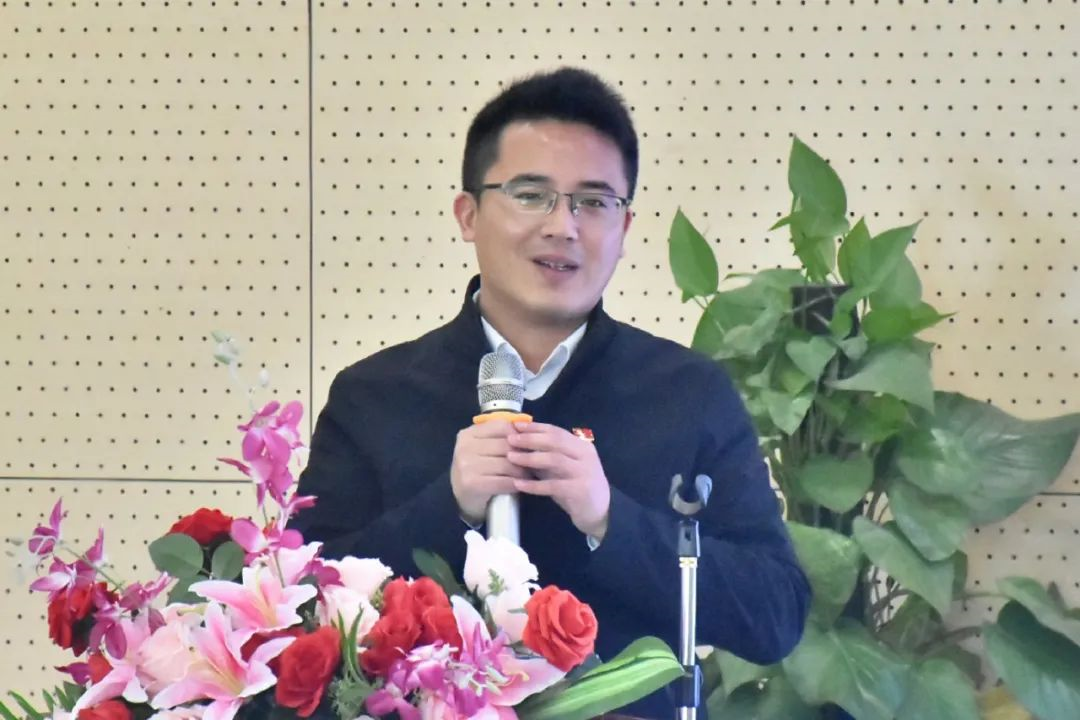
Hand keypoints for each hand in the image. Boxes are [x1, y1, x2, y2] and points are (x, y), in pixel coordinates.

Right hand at [451, 420, 532, 523]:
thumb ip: (500, 437)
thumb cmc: (478, 469)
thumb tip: (527, 430)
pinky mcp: (471, 483)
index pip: (501, 426)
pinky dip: (515, 484)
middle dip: (523, 455)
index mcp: (469, 433)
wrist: (461, 497)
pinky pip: (504, 481)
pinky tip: (519, 486)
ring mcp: (466, 465)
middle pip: (506, 445)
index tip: (527, 445)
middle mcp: (465, 447)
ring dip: (522, 471)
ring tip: (528, 475)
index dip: (519, 435)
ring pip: (507, 464)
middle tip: (534, 462)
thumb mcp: (484, 448)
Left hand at [506, 422, 610, 540]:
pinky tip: (518, 484)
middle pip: (555, 441)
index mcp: (581, 446)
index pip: (556, 431)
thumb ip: (547, 457)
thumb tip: (520, 444)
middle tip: (510, 439)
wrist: (601, 513)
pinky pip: (553, 486)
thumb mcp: (564, 469)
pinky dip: (534, 485)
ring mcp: (584, 472)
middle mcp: (585, 456)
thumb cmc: (578, 488)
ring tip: (511, 458)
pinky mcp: (580, 491)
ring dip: (530, 458)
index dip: (535, 427)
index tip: (515, 425)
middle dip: (530, 439)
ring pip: (554, 460)